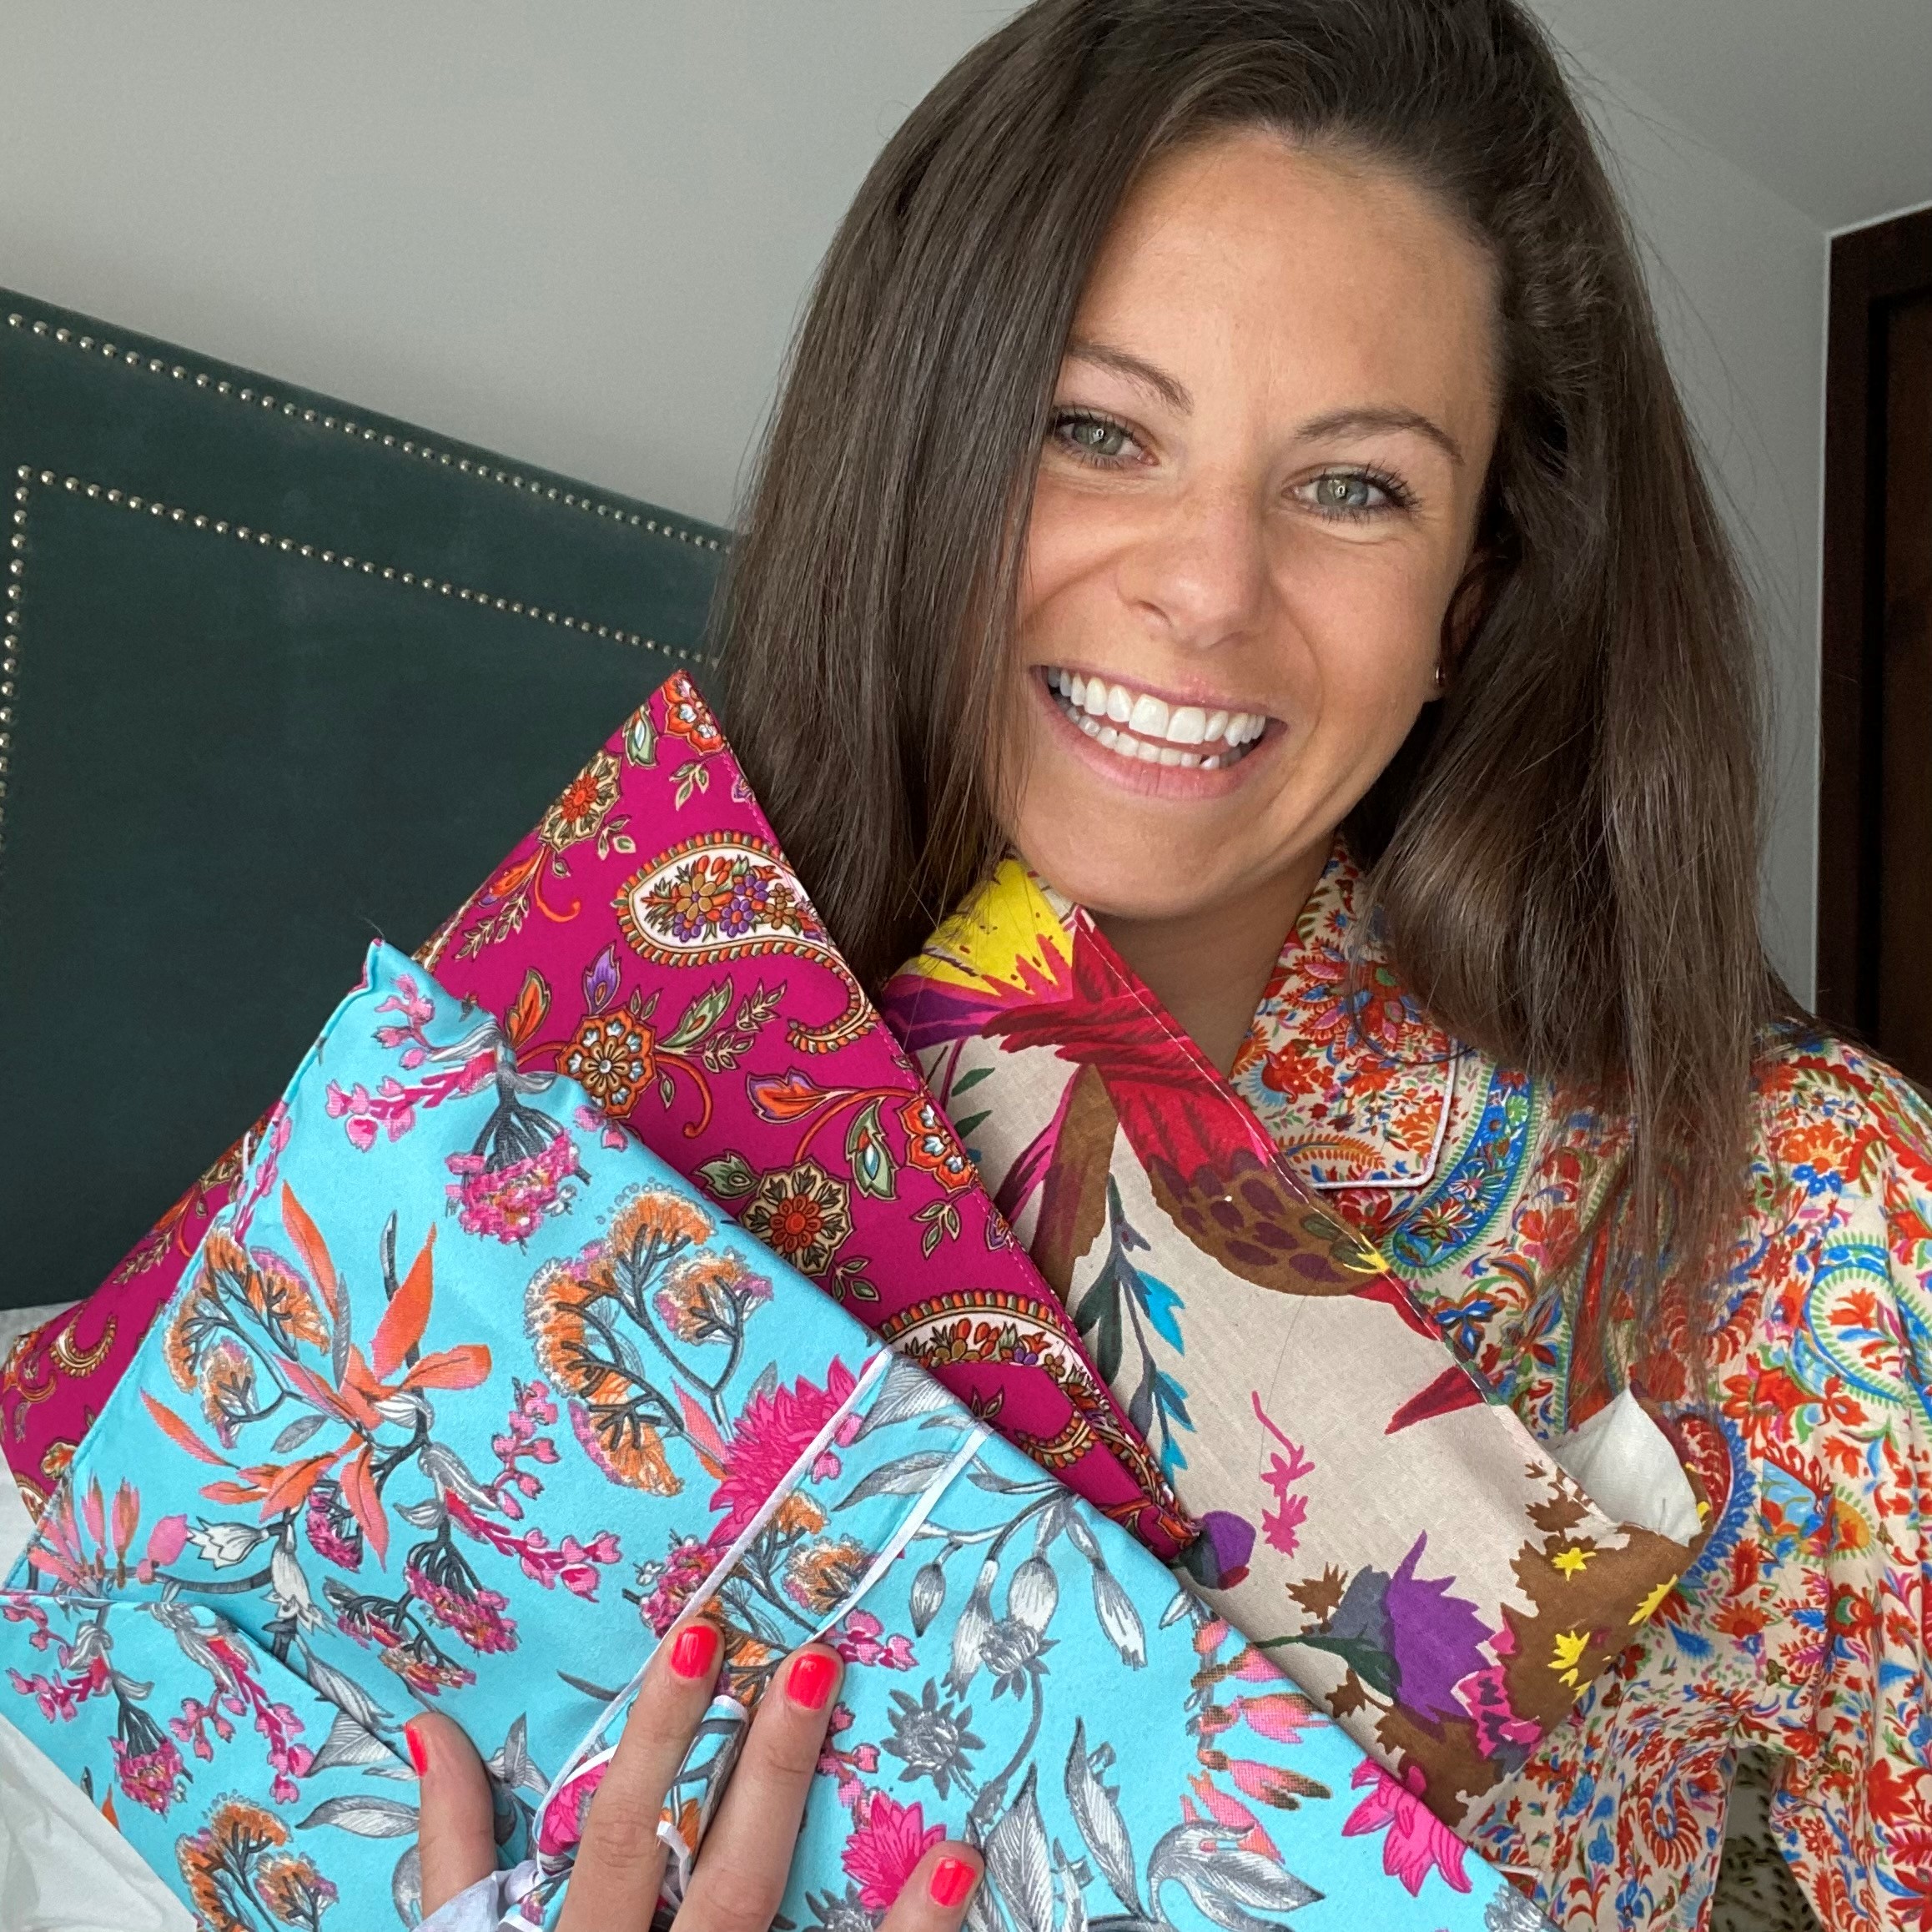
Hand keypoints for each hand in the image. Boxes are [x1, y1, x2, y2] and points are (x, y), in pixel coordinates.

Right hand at [411, 1624, 982, 1931]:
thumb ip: (457, 1857)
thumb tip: (430, 1728)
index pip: (618, 1835)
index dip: (658, 1734)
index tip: (704, 1635)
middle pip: (727, 1886)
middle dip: (770, 1775)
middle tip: (816, 1666)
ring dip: (891, 1920)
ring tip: (949, 1841)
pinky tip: (958, 1883)